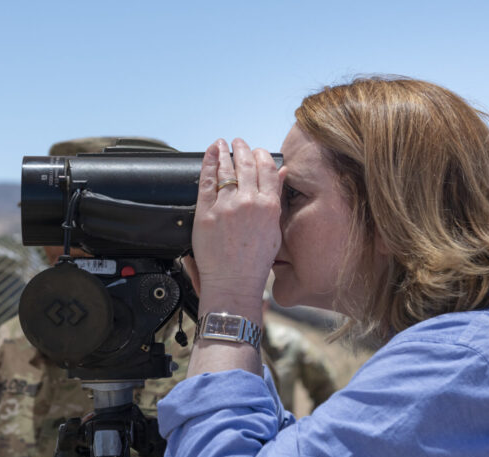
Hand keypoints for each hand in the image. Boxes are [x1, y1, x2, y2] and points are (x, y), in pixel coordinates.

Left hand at [191, 138, 281, 313]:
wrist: (233, 281)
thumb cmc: (255, 261)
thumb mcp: (274, 228)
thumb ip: (276, 198)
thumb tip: (282, 173)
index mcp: (269, 206)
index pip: (268, 169)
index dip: (262, 156)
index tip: (257, 151)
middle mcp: (249, 202)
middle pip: (246, 165)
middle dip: (243, 149)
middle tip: (238, 142)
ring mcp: (226, 206)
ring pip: (226, 169)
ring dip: (225, 152)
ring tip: (222, 144)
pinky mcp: (206, 212)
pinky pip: (207, 181)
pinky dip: (208, 163)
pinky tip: (210, 153)